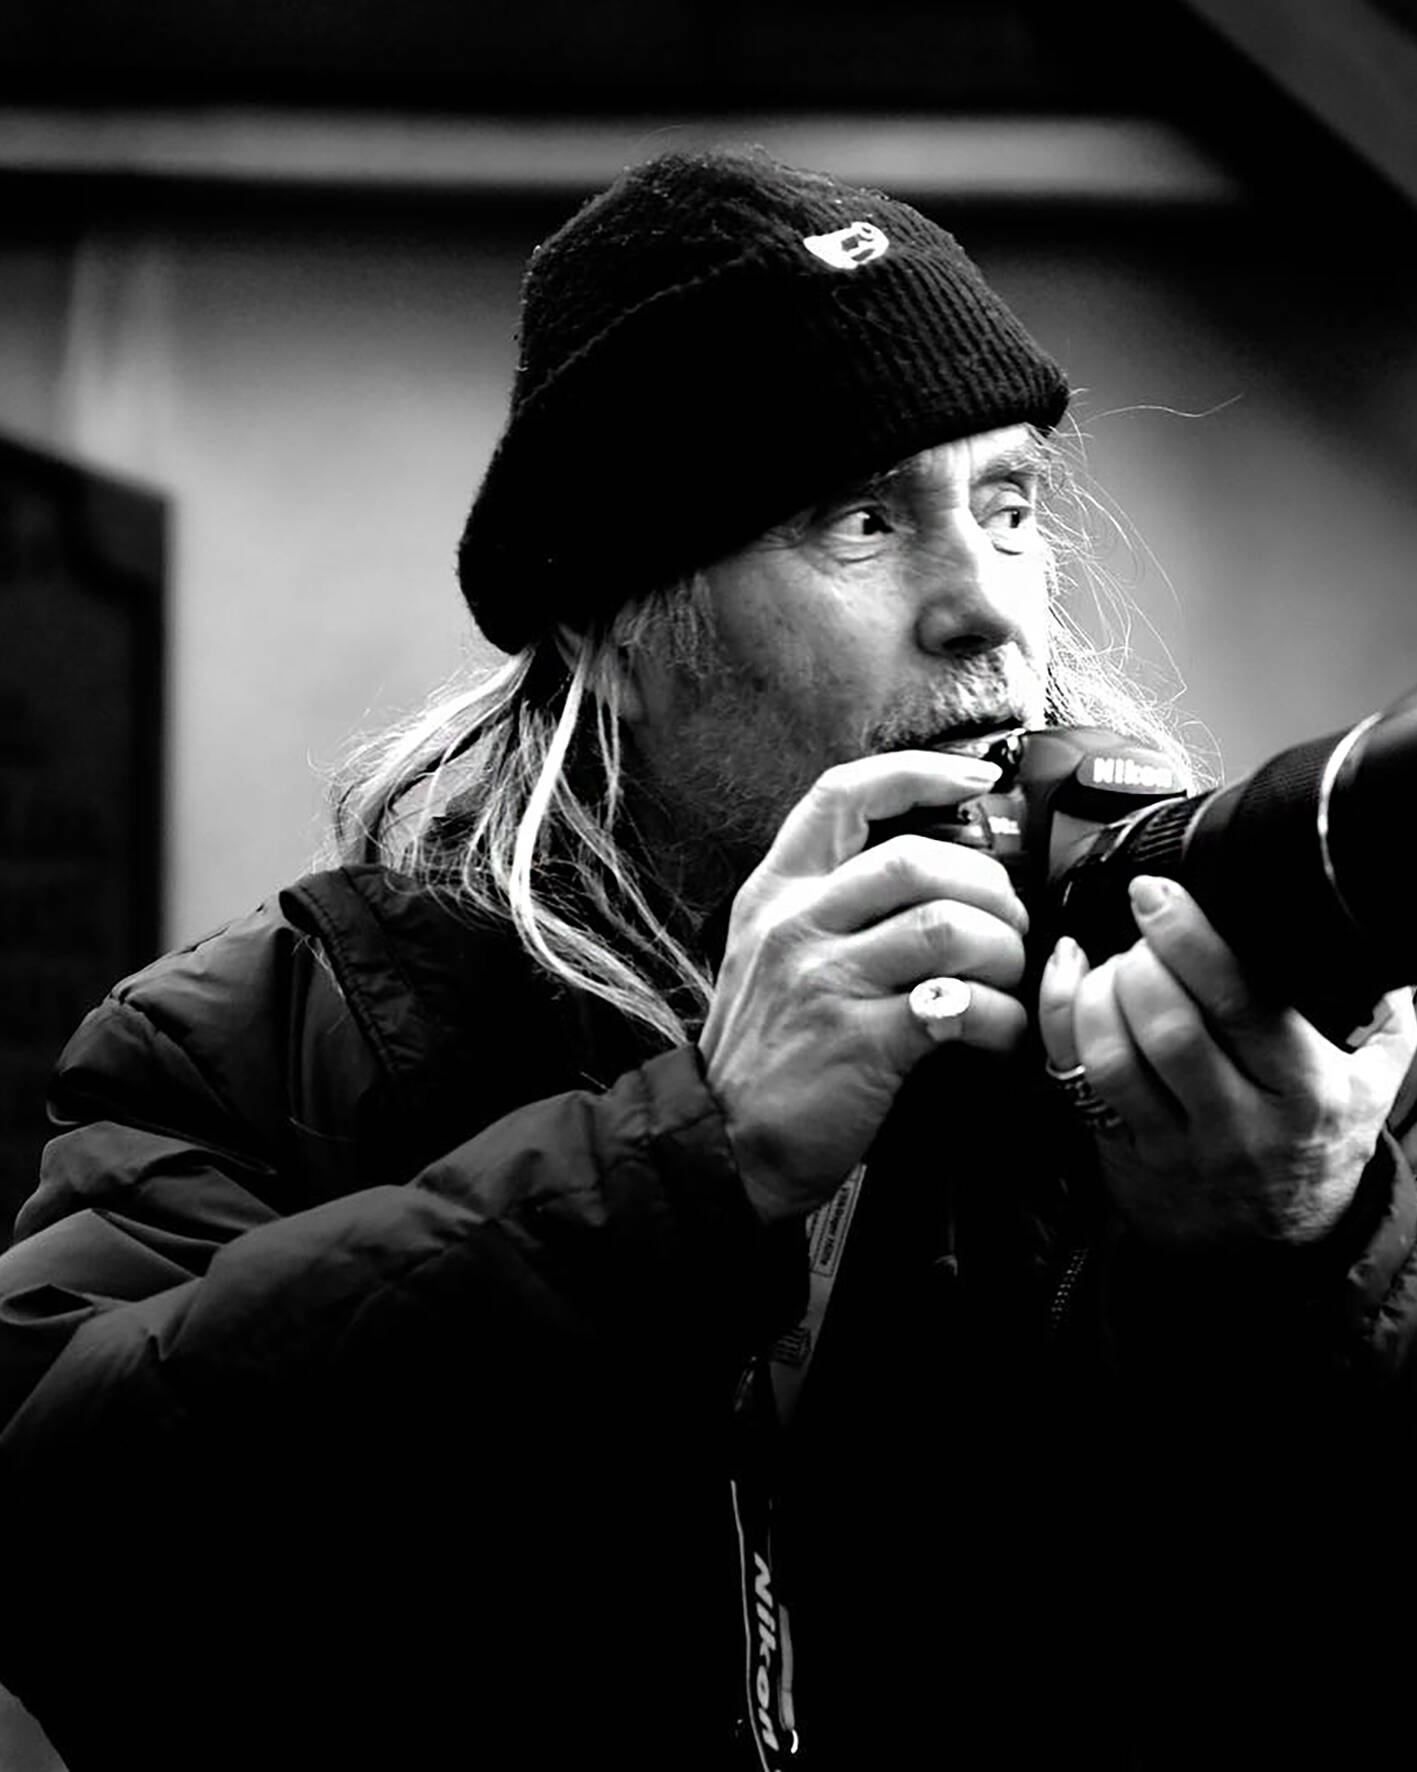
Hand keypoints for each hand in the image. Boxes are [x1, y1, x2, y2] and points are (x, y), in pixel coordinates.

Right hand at [699, 751, 1030, 1224]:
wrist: (727, 1143)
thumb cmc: (768, 1051)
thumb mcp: (772, 955)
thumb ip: (832, 908)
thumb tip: (935, 876)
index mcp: (776, 894)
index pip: (842, 796)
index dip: (918, 773)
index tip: (977, 780)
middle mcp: (796, 925)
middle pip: (917, 859)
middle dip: (988, 887)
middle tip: (1007, 924)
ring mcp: (825, 980)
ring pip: (949, 926)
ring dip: (1003, 952)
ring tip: (1006, 980)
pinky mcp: (861, 1040)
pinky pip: (960, 1006)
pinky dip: (1003, 1018)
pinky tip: (1002, 1033)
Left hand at [1037, 874, 1416, 1250]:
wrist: (1274, 1252)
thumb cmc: (1315, 1150)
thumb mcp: (1370, 1090)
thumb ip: (1385, 1021)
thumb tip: (1389, 955)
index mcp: (1303, 1091)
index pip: (1242, 1005)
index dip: (1190, 941)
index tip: (1158, 894)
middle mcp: (1238, 1123)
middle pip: (1170, 1028)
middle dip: (1140, 962)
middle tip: (1139, 929)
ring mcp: (1175, 1145)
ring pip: (1115, 1059)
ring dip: (1095, 992)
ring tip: (1107, 960)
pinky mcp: (1124, 1154)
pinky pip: (1075, 1082)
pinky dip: (1059, 1019)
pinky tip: (1067, 976)